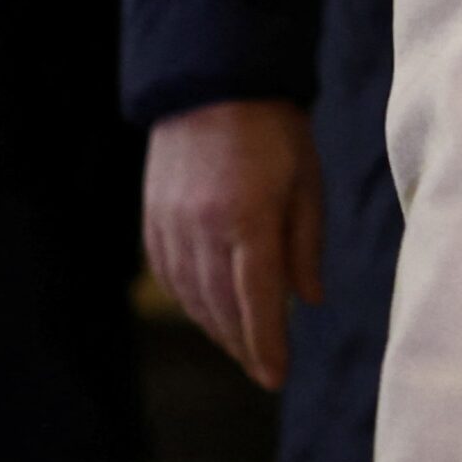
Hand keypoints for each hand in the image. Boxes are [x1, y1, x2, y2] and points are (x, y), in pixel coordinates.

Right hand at [142, 98, 323, 388]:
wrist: (213, 84)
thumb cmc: (275, 131)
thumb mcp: (307, 181)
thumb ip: (306, 244)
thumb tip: (308, 301)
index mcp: (248, 219)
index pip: (257, 301)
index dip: (266, 344)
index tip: (276, 376)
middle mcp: (203, 229)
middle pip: (222, 308)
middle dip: (244, 345)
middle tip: (264, 369)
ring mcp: (171, 225)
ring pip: (192, 298)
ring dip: (217, 328)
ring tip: (242, 346)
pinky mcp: (153, 219)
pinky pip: (169, 276)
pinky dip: (190, 301)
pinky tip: (208, 310)